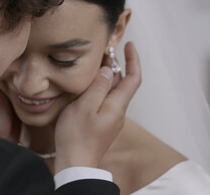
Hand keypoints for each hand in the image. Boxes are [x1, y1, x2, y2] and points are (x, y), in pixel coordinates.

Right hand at [54, 42, 140, 172]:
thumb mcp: (84, 107)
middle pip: (123, 83)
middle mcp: (118, 111)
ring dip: (107, 75)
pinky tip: (88, 85)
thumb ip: (98, 87)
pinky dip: (100, 87)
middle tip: (104, 50)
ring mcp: (110, 118)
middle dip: (117, 65)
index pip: (133, 78)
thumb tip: (108, 71)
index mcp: (117, 105)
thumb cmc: (77, 136)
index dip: (134, 60)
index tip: (129, 45)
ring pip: (113, 91)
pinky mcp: (102, 123)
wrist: (75, 163)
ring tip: (95, 63)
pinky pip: (105, 100)